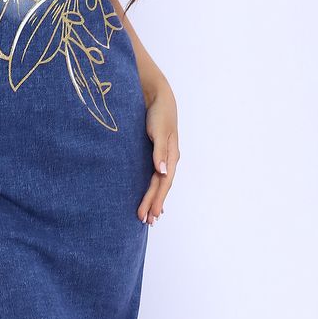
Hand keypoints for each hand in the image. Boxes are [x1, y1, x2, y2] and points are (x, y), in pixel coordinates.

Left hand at [138, 76, 179, 224]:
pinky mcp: (156, 153)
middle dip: (154, 204)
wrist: (158, 96)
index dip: (157, 199)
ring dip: (154, 199)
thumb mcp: (159, 130)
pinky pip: (155, 176)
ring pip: (158, 183)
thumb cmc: (159, 112)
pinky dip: (153, 188)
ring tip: (149, 216)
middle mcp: (169, 159)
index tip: (150, 214)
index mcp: (171, 155)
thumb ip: (159, 151)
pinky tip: (150, 196)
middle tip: (145, 222)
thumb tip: (161, 172)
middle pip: (161, 186)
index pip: (163, 183)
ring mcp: (163, 157)